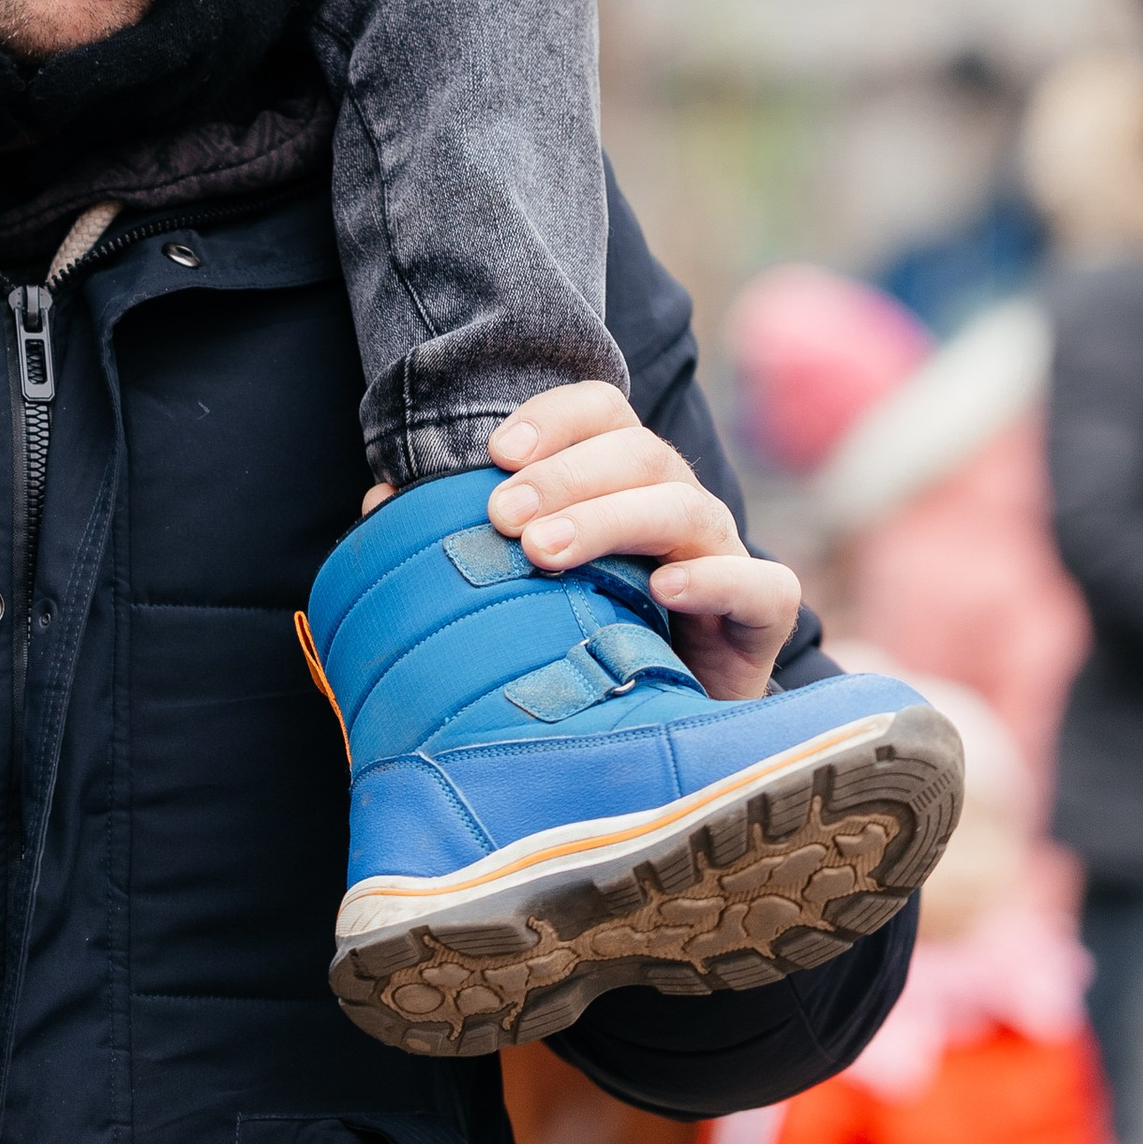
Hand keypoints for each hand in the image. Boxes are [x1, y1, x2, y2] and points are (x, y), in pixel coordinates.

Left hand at [70, 0, 392, 135]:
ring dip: (103, 124)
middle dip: (86, 116)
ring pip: (158, 113)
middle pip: (147, 102)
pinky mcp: (220, 70)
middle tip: (22, 116)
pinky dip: (130, 116)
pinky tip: (87, 112)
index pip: (149, 59)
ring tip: (43, 123)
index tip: (41, 94)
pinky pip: (171, 107)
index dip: (95, 80)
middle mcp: (223, 54)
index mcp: (220, 13)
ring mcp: (225, 69)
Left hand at [365, 382, 799, 702]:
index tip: (495, 453)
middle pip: (639, 452)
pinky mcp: (761, 619)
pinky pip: (758, 584)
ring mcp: (724, 556)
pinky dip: (716, 577)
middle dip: (566, 475)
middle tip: (502, 516)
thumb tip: (381, 506)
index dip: (553, 418)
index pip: (602, 412)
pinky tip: (666, 587)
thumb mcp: (522, 585)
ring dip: (613, 518)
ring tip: (545, 552)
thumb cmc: (583, 640)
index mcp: (622, 479)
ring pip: (688, 505)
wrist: (667, 731)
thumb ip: (462, 539)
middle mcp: (678, 505)